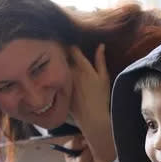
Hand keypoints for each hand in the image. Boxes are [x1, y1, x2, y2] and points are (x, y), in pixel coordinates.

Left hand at [68, 44, 115, 161]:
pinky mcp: (60, 90)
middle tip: (63, 50)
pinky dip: (57, 76)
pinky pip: (57, 79)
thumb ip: (100, 60)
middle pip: (63, 58)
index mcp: (82, 68)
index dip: (72, 45)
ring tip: (59, 62)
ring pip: (59, 68)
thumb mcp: (104, 77)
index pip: (73, 49)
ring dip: (59, 64)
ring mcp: (64, 81)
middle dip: (63, 54)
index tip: (72, 45)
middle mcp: (71, 73)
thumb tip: (101, 45)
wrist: (92, 117)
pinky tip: (58, 77)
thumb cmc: (101, 97)